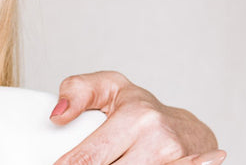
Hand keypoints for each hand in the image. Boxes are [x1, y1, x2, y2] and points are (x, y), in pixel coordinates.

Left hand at [51, 71, 222, 164]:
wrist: (187, 130)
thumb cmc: (141, 109)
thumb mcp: (107, 87)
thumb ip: (76, 91)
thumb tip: (58, 116)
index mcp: (137, 117)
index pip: (90, 156)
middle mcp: (158, 142)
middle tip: (77, 161)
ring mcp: (174, 162)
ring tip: (104, 160)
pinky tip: (120, 162)